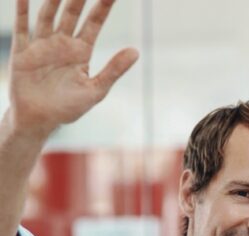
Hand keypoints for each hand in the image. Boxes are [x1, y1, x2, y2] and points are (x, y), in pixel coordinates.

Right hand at [8, 0, 137, 137]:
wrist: (39, 120)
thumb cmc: (68, 108)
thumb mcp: (95, 89)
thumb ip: (114, 70)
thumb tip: (136, 51)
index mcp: (81, 52)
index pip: (94, 23)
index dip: (102, 7)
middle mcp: (62, 44)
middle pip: (72, 14)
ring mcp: (41, 45)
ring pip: (48, 15)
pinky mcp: (22, 52)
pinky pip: (22, 27)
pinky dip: (22, 11)